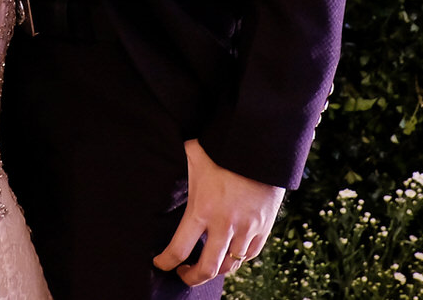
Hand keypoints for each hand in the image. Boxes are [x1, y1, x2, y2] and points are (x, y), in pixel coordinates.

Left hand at [152, 140, 284, 284]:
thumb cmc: (222, 148)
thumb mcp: (193, 154)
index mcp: (202, 209)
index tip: (160, 263)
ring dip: (216, 269)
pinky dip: (238, 259)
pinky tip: (229, 253)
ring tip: (205, 264)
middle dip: (191, 278)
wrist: (261, 146)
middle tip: (183, 274)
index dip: (165, 262)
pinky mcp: (264, 227)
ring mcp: (246, 228)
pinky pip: (250, 255)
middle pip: (207, 269)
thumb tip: (158, 150)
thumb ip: (177, 161)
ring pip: (230, 265)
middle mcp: (225, 224)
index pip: (178, 249)